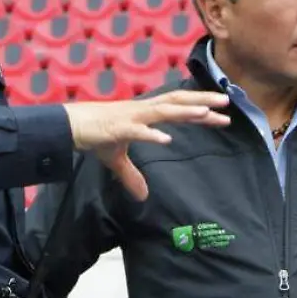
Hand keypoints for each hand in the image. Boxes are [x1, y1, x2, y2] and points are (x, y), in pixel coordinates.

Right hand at [63, 90, 229, 200]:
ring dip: (183, 111)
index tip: (223, 114)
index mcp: (146, 113)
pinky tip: (165, 139)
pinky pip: (137, 131)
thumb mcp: (116, 160)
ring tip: (205, 112)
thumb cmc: (96, 135)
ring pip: (162, 111)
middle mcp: (143, 110)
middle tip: (227, 101)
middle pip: (178, 101)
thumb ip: (132, 176)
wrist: (69, 125)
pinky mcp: (117, 128)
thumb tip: (143, 197)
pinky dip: (150, 134)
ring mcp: (131, 117)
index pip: (179, 109)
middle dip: (202, 100)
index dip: (201, 110)